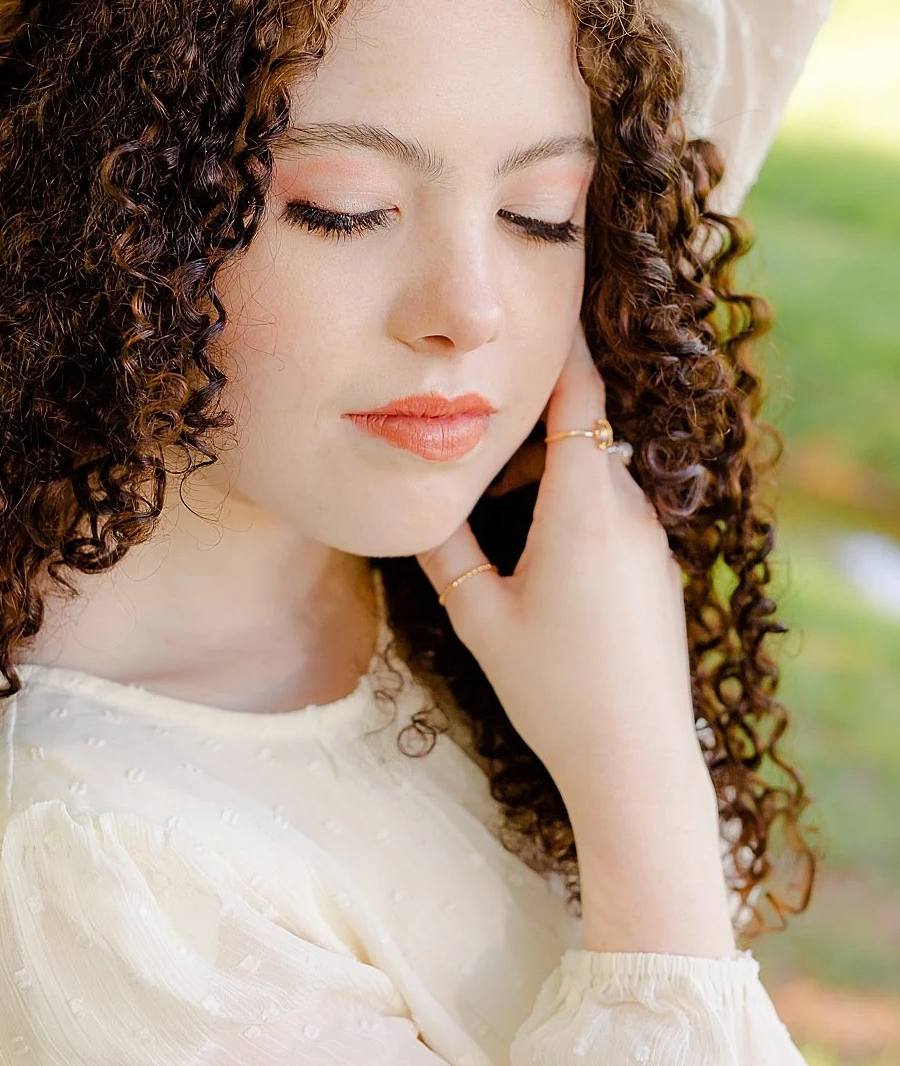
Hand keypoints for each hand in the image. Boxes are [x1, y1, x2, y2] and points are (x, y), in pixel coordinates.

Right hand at [418, 324, 696, 796]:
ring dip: (549, 466)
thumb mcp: (478, 617)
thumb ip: (444, 548)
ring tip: (492, 482)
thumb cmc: (553, 690)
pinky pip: (612, 510)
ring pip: (596, 475)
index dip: (562, 350)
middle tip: (474, 407)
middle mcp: (629, 516)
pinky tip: (530, 541)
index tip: (546, 305)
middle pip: (583, 435)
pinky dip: (572, 502)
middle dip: (533, 416)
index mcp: (583, 515)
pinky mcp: (657, 570)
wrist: (636, 760)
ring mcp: (651, 543)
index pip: (578, 404)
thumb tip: (408, 493)